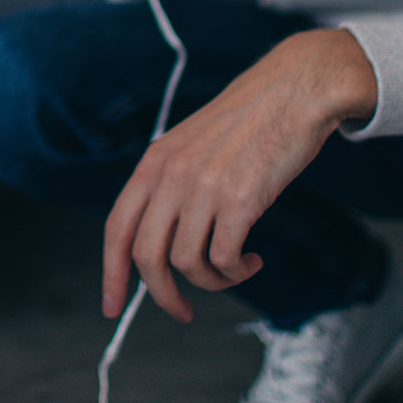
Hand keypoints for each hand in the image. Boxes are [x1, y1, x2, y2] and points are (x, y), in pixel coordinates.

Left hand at [101, 29, 377, 322]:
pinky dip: (236, 272)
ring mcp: (204, 187)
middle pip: (146, 256)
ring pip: (187, 263)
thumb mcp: (191, 145)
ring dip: (212, 282)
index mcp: (154, 162)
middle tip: (181, 310)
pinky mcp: (240, 199)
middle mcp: (171, 175)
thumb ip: (171, 185)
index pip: (117, 227)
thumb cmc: (248, 122)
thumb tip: (161, 243)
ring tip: (233, 270)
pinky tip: (251, 260)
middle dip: (162, 295)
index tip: (111, 305)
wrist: (292, 92)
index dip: (110, 272)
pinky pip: (224, 259)